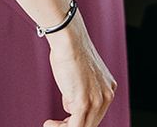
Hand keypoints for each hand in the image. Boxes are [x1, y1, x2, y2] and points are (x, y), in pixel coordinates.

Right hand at [43, 12, 116, 126]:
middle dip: (72, 124)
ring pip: (83, 126)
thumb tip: (70, 106)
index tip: (65, 119)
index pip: (96, 111)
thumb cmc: (68, 49)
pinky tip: (48, 124)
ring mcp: (97, 100)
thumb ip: (78, 90)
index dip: (80, 117)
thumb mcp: (78, 73)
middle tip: (55, 123)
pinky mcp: (84, 103)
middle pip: (91, 121)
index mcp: (108, 87)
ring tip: (50, 124)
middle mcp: (107, 95)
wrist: (68, 38)